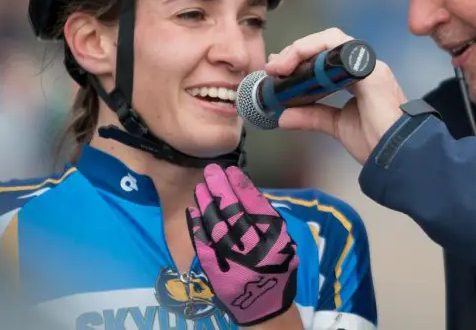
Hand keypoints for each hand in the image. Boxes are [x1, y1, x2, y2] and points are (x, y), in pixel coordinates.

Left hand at [187, 165, 298, 326]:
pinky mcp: (215, 271)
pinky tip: (192, 210)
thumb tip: (245, 191)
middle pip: (233, 212)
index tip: (231, 170)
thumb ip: (267, 220)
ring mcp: (232, 260)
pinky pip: (203, 244)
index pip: (256, 206)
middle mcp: (254, 248)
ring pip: (216, 226)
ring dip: (206, 204)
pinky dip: (196, 226)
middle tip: (211, 171)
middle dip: (221, 189)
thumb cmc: (277, 269)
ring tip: (201, 187)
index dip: (242, 186)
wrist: (264, 305)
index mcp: (274, 240)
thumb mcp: (282, 243)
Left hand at [266, 27, 406, 163]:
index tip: (277, 70)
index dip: (300, 57)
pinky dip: (317, 51)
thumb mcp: (336, 125)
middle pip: (326, 43)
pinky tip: (299, 66)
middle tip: (274, 67)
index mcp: (357, 78)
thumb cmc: (376, 141)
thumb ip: (311, 117)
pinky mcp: (371, 71)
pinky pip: (342, 49)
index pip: (325, 56)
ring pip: (333, 40)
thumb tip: (283, 116)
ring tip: (282, 65)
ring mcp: (368, 66)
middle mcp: (363, 67)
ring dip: (303, 48)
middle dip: (297, 51)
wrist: (396, 156)